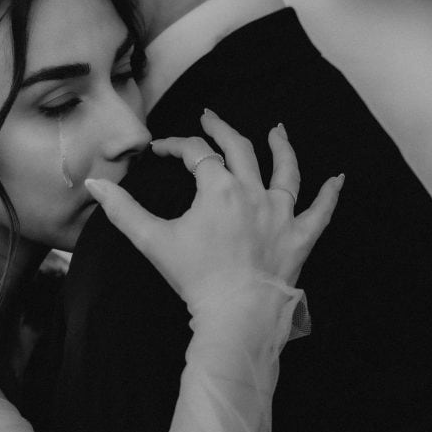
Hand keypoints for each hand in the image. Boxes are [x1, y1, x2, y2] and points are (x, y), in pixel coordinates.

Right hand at [84, 109, 342, 317]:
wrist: (236, 314)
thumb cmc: (195, 277)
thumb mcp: (152, 240)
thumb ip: (122, 210)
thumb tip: (93, 184)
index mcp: (218, 189)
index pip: (196, 153)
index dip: (176, 146)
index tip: (160, 149)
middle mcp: (253, 192)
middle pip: (239, 149)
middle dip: (222, 130)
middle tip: (211, 117)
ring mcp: (281, 213)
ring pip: (285, 171)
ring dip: (282, 147)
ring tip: (278, 130)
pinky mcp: (299, 237)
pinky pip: (320, 212)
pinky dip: (329, 195)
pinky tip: (339, 179)